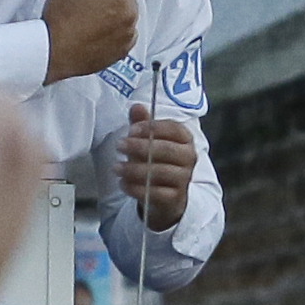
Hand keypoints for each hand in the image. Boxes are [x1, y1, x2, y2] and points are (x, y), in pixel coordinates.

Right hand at [41, 0, 137, 80]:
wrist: (52, 54)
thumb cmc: (59, 22)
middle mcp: (129, 16)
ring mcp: (127, 35)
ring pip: (127, 13)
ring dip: (115, 10)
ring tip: (91, 16)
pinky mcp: (122, 50)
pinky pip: (125, 33)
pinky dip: (115, 29)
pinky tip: (96, 30)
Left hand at [117, 107, 194, 229]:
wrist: (166, 196)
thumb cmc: (156, 162)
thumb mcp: (148, 142)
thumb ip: (142, 124)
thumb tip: (136, 106)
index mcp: (185, 140)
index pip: (173, 129)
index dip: (151, 128)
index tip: (131, 130)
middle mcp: (188, 158)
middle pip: (165, 150)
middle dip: (139, 147)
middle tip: (119, 145)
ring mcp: (184, 178)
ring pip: (159, 172)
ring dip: (134, 169)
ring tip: (116, 167)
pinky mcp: (175, 198)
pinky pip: (155, 193)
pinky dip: (136, 188)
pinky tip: (123, 183)